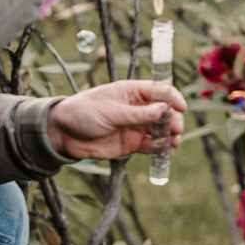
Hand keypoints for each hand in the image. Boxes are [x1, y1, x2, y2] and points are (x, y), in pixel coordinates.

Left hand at [47, 79, 186, 159]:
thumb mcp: (110, 112)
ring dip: (170, 136)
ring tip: (173, 143)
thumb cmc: (84, 113)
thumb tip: (162, 110)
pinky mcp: (132, 144)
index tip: (181, 108)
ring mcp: (136, 126)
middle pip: (164, 112)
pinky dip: (160, 150)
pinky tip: (166, 153)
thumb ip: (136, 114)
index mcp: (132, 92)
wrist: (63, 134)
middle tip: (174, 130)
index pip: (160, 91)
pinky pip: (151, 146)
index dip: (172, 98)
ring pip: (160, 130)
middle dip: (173, 120)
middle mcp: (138, 108)